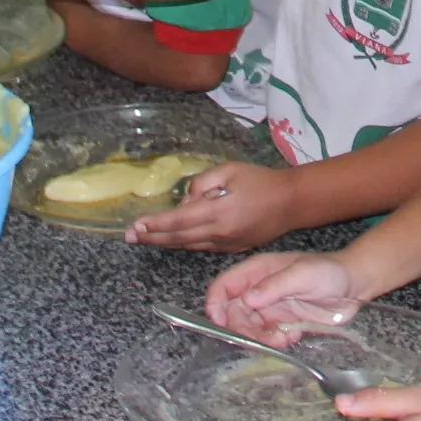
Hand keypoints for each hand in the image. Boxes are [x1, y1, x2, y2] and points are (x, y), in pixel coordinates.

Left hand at [126, 162, 299, 251]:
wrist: (290, 203)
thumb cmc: (260, 181)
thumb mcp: (229, 170)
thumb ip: (202, 183)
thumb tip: (184, 201)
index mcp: (218, 213)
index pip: (178, 221)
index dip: (154, 224)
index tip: (134, 226)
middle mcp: (219, 233)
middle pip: (178, 239)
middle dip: (151, 238)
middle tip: (129, 237)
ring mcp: (226, 245)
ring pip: (188, 246)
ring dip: (164, 243)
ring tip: (143, 239)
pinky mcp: (231, 250)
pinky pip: (201, 248)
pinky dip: (183, 244)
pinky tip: (171, 240)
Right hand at [203, 250, 358, 341]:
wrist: (354, 286)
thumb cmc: (328, 271)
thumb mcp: (302, 274)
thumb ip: (275, 286)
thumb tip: (247, 299)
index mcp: (257, 271)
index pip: (224, 286)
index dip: (215, 304)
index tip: (220, 322)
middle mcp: (258, 290)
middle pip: (233, 313)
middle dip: (243, 328)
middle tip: (265, 335)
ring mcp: (269, 309)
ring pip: (249, 329)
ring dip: (260, 338)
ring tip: (283, 338)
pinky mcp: (281, 324)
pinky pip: (267, 338)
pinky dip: (275, 342)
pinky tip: (293, 337)